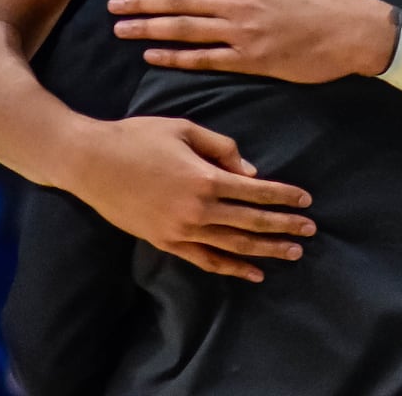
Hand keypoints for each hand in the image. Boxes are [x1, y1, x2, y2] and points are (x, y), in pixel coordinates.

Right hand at [67, 116, 315, 281]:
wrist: (90, 162)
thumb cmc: (138, 137)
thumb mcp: (185, 129)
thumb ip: (223, 148)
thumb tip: (251, 174)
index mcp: (204, 179)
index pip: (256, 192)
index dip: (284, 196)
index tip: (306, 201)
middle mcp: (197, 210)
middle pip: (251, 221)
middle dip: (284, 226)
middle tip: (311, 231)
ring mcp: (180, 231)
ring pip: (233, 245)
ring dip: (265, 250)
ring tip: (292, 253)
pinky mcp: (165, 242)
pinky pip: (205, 260)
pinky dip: (231, 268)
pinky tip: (252, 272)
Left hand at [107, 0, 396, 81]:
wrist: (354, 31)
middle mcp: (236, 6)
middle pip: (178, 3)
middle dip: (141, 6)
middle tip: (111, 10)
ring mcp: (241, 35)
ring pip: (184, 30)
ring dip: (149, 31)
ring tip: (120, 31)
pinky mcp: (251, 61)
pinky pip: (206, 60)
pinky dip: (177, 59)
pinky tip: (154, 58)